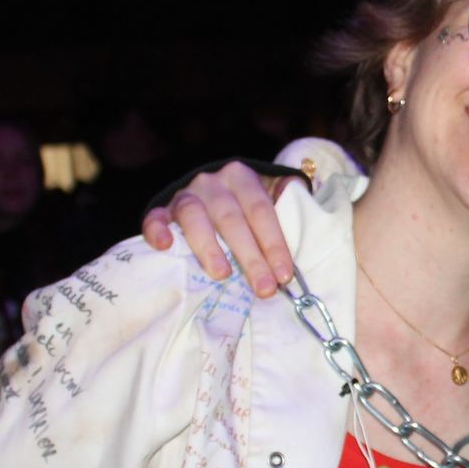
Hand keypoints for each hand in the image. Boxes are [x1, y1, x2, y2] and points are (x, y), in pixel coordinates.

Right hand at [138, 163, 294, 297]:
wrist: (210, 189)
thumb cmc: (246, 203)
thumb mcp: (270, 195)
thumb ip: (289, 201)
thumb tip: (313, 211)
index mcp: (243, 178)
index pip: (262, 211)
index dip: (274, 243)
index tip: (284, 275)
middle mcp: (213, 182)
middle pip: (232, 219)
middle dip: (250, 256)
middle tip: (263, 289)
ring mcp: (186, 194)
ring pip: (194, 216)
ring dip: (208, 246)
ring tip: (221, 274)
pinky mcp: (163, 208)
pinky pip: (156, 217)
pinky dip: (158, 229)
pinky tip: (165, 246)